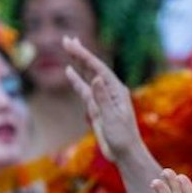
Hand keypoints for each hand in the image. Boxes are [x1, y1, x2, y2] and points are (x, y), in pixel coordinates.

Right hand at [63, 36, 140, 164]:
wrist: (125, 153)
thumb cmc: (123, 137)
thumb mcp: (112, 118)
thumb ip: (102, 98)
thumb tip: (95, 78)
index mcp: (116, 90)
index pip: (98, 68)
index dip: (85, 56)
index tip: (72, 45)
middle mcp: (109, 90)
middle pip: (93, 67)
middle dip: (80, 53)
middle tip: (66, 39)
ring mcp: (102, 99)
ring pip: (87, 76)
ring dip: (78, 62)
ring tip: (68, 48)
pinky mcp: (95, 108)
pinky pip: (84, 90)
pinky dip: (76, 80)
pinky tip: (69, 71)